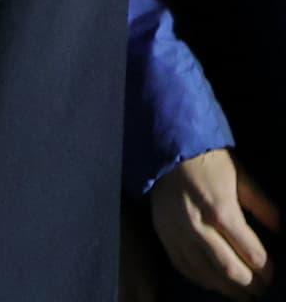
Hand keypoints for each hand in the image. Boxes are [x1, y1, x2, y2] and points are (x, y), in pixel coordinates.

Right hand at [151, 148, 278, 297]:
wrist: (166, 149)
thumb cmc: (209, 161)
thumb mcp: (242, 177)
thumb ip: (263, 206)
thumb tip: (282, 231)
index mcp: (221, 210)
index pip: (251, 253)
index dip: (266, 269)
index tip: (272, 274)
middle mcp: (198, 226)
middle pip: (230, 269)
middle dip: (250, 284)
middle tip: (261, 290)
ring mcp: (177, 233)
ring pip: (206, 274)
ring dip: (227, 288)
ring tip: (242, 294)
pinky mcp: (163, 234)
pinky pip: (183, 266)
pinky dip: (201, 279)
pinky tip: (213, 283)